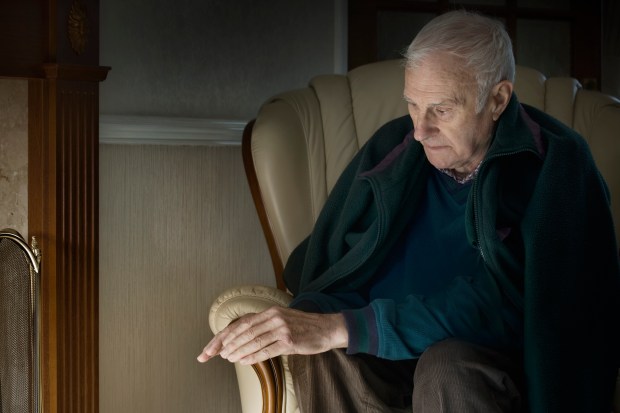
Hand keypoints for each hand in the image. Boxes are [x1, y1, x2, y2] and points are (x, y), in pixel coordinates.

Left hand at [197, 306, 347, 364]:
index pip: (241, 323)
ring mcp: (281, 329)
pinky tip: (244, 362)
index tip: (212, 346)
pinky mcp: (289, 341)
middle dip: (226, 344)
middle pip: (243, 331)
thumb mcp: (282, 319)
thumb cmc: (303, 326)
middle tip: (214, 354)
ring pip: (253, 341)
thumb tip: (242, 337)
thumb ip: (264, 325)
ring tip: (228, 358)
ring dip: (238, 351)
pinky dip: (253, 357)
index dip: (224, 335)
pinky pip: (266, 350)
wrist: (327, 328)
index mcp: (270, 311)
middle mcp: (273, 317)